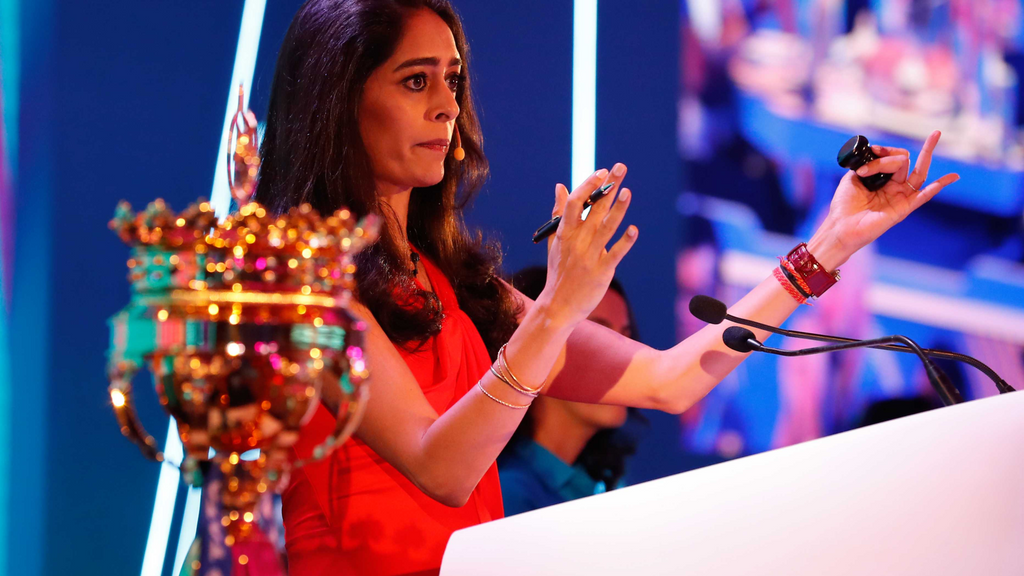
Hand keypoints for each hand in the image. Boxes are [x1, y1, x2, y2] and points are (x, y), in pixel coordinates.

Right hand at [537, 163, 637, 326]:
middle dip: (608, 186)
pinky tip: (634, 229)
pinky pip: (616, 253)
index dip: (588, 185)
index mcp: (565, 232)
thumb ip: (559, 213)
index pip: (576, 203)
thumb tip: (561, 186)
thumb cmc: (558, 272)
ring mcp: (590, 256)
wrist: (558, 306)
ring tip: (627, 191)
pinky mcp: (602, 270)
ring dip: (617, 209)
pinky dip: (625, 241)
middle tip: (620, 168)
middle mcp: (577, 241)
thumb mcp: (555, 241)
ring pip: (606, 227)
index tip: (601, 171)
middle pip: (595, 209)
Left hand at [808, 130, 959, 269]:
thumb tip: (877, 153)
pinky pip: (923, 196)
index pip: (892, 159)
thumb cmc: (844, 206)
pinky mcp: (903, 209)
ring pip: (919, 173)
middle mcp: (894, 187)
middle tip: (916, 139)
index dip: (885, 152)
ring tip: (936, 135)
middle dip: (903, 152)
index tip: (873, 151)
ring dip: (927, 154)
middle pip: (905, 163)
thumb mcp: (853, 178)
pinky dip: (937, 186)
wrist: (840, 227)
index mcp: (882, 180)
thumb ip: (867, 165)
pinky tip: (952, 177)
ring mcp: (900, 197)